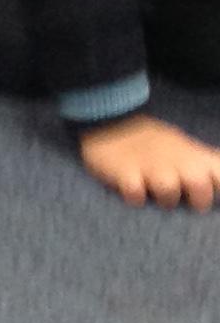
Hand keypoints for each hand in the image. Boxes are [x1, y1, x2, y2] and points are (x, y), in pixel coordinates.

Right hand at [78, 111, 219, 208]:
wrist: (112, 121)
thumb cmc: (152, 141)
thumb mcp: (182, 145)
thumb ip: (201, 159)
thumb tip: (219, 171)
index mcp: (192, 154)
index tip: (214, 192)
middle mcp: (174, 160)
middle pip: (199, 184)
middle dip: (198, 200)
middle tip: (187, 201)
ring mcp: (148, 165)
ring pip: (168, 188)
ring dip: (166, 199)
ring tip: (157, 197)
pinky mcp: (123, 171)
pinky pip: (133, 190)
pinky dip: (135, 196)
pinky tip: (133, 194)